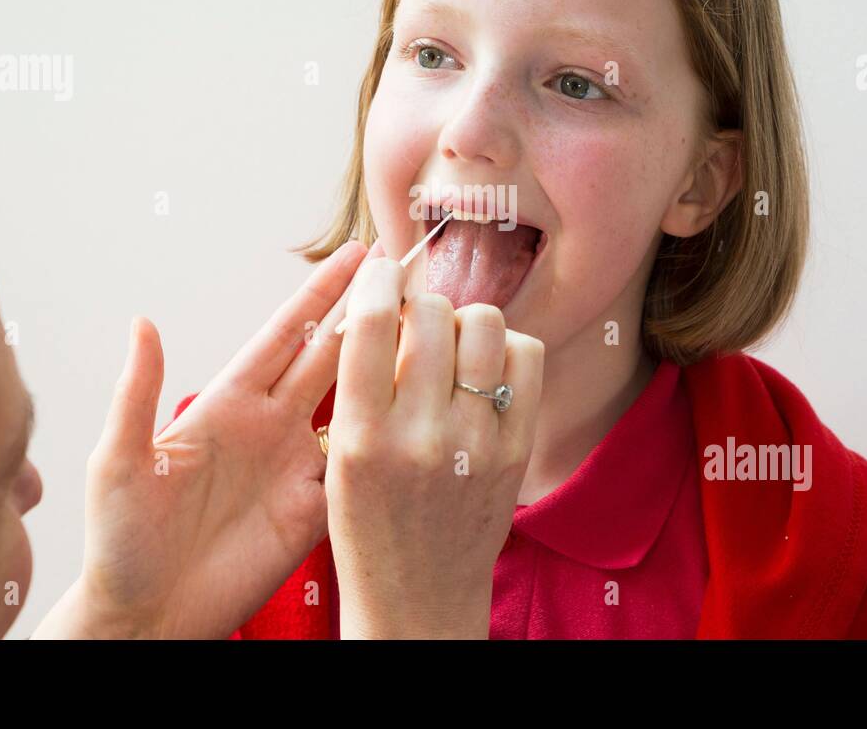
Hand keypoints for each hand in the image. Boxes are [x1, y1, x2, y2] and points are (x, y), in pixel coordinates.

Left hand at [34, 238, 383, 638]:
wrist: (146, 616)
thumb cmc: (120, 542)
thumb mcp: (118, 462)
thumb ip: (138, 394)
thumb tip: (142, 323)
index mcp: (226, 404)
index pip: (284, 336)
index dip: (320, 294)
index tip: (356, 257)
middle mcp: (269, 427)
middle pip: (330, 358)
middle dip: (368, 314)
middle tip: (408, 276)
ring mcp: (295, 467)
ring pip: (354, 405)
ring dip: (389, 369)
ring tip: (430, 332)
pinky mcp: (314, 512)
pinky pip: (358, 468)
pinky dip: (390, 440)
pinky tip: (423, 414)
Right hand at [325, 258, 545, 638]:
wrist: (417, 594)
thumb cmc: (368, 521)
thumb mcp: (340, 455)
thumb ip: (360, 382)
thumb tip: (389, 299)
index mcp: (361, 436)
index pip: (368, 323)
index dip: (376, 280)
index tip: (380, 272)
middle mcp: (420, 435)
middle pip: (432, 312)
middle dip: (420, 304)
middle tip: (416, 325)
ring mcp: (475, 443)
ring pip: (484, 323)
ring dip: (464, 321)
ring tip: (452, 348)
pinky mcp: (516, 450)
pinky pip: (526, 356)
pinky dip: (506, 348)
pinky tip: (486, 371)